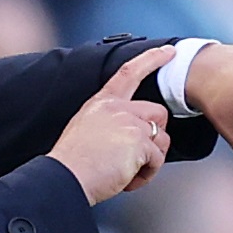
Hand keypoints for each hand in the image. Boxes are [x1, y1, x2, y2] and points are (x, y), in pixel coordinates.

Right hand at [49, 46, 176, 204]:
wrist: (64, 178)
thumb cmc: (72, 163)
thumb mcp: (86, 131)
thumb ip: (110, 124)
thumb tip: (134, 136)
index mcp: (101, 103)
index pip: (129, 73)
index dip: (151, 60)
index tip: (169, 52)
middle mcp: (117, 108)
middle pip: (158, 114)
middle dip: (154, 137)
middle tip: (134, 157)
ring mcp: (129, 123)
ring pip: (162, 139)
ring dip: (150, 160)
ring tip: (125, 172)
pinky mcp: (139, 142)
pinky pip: (157, 160)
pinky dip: (145, 175)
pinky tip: (126, 180)